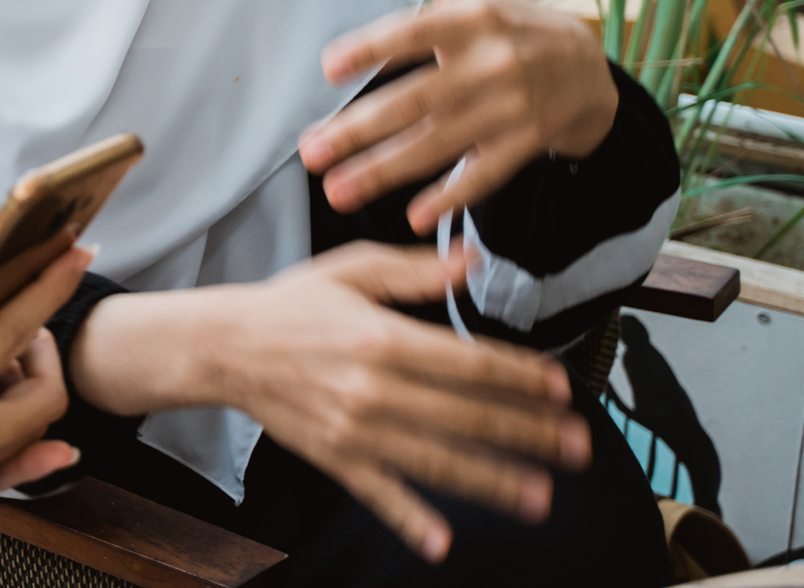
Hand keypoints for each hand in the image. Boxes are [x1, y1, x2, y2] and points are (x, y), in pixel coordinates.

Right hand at [0, 247, 89, 573]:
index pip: (8, 338)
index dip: (44, 292)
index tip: (71, 257)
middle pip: (44, 398)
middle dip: (46, 348)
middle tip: (18, 316)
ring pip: (27, 434)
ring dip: (29, 389)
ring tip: (1, 354)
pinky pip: (3, 463)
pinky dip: (17, 436)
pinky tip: (8, 417)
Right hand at [207, 245, 587, 561]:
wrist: (225, 347)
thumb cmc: (291, 305)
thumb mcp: (352, 271)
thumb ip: (416, 271)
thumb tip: (473, 261)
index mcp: (384, 339)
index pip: (470, 363)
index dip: (522, 377)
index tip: (562, 390)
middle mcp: (375, 389)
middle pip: (467, 416)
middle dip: (529, 433)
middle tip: (578, 447)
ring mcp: (356, 430)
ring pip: (437, 461)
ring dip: (493, 481)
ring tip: (541, 496)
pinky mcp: (335, 458)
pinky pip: (379, 494)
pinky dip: (410, 520)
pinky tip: (442, 542)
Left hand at [302, 0, 617, 231]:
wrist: (589, 69)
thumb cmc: (510, 18)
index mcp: (473, 18)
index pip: (415, 32)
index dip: (373, 47)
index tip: (328, 66)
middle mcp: (493, 64)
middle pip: (418, 100)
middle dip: (361, 129)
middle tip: (309, 151)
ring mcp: (511, 108)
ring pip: (440, 143)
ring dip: (386, 170)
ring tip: (336, 189)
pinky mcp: (524, 144)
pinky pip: (484, 174)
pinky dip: (450, 195)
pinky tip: (411, 215)